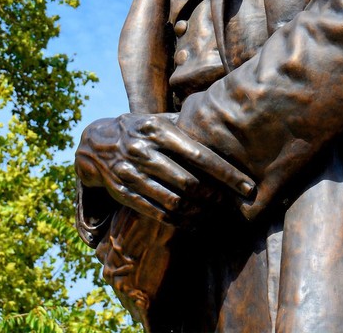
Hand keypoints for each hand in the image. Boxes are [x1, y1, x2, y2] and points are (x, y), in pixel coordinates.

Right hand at [75, 113, 254, 224]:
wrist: (95, 144)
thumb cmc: (140, 130)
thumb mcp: (159, 120)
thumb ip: (186, 125)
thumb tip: (225, 124)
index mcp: (157, 130)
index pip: (199, 154)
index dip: (226, 173)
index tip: (247, 186)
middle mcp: (143, 151)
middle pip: (189, 182)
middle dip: (215, 196)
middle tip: (232, 203)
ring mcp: (132, 174)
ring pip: (174, 201)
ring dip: (201, 212)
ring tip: (216, 213)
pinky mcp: (123, 194)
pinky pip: (158, 214)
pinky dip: (181, 222)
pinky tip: (196, 222)